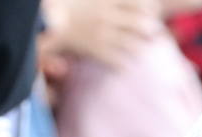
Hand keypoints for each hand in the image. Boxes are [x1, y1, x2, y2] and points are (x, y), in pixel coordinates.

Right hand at [41, 0, 159, 68]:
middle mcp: (107, 15)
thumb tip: (137, 4)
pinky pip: (116, 60)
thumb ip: (113, 1)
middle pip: (139, 23)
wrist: (48, 19)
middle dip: (150, 29)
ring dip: (139, 47)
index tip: (151, 13)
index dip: (150, 9)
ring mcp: (101, 33)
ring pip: (131, 43)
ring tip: (140, 49)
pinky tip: (125, 65)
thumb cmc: (70, 4)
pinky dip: (123, 64)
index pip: (139, 3)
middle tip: (152, 34)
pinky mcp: (94, 49)